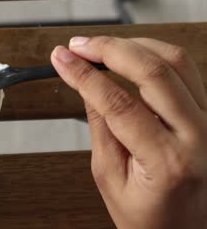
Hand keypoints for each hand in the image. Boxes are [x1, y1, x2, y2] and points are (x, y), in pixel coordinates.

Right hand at [51, 36, 206, 228]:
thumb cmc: (150, 216)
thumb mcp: (110, 178)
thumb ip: (100, 127)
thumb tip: (86, 85)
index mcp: (168, 161)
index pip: (118, 103)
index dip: (84, 75)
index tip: (62, 60)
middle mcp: (199, 136)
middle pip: (155, 70)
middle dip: (110, 48)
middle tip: (78, 46)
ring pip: (176, 60)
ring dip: (134, 44)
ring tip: (100, 46)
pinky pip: (186, 69)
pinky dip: (154, 54)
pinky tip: (130, 54)